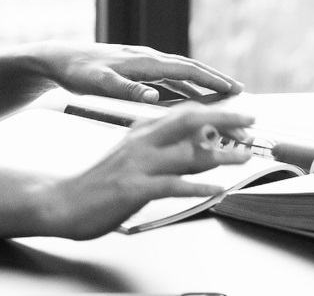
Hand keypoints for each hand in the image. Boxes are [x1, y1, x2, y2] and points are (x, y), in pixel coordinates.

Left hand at [39, 41, 243, 103]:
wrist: (58, 59)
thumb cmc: (77, 71)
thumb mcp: (99, 83)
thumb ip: (126, 91)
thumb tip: (154, 97)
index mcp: (143, 62)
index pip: (186, 70)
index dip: (212, 79)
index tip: (235, 89)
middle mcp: (146, 59)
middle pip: (188, 69)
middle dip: (214, 79)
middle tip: (239, 92)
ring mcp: (141, 63)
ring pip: (178, 73)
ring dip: (200, 84)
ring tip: (222, 96)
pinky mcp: (133, 69)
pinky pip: (165, 78)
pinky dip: (182, 86)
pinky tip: (188, 97)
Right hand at [51, 104, 253, 238]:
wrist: (65, 200)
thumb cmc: (101, 182)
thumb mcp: (131, 157)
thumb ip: (161, 150)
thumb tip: (196, 148)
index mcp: (141, 132)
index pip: (182, 113)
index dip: (213, 111)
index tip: (239, 114)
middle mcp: (141, 143)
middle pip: (187, 122)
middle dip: (221, 119)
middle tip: (249, 120)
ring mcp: (138, 165)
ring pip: (185, 154)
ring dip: (218, 155)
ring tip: (243, 157)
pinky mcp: (134, 189)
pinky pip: (171, 185)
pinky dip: (197, 187)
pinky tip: (216, 190)